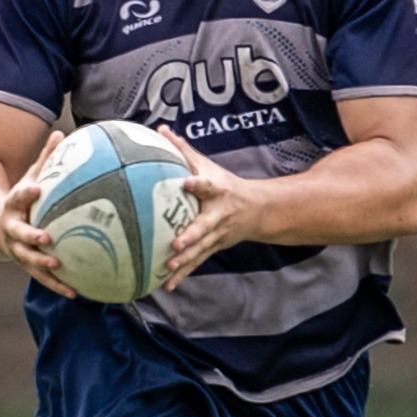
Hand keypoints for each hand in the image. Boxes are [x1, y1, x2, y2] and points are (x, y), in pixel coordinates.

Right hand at [0, 128, 76, 298]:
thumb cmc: (19, 199)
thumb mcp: (29, 177)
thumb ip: (45, 159)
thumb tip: (62, 133)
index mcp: (12, 205)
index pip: (18, 197)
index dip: (25, 194)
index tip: (35, 189)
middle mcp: (12, 229)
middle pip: (20, 233)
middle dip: (32, 235)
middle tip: (47, 237)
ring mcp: (17, 249)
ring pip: (28, 259)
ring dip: (42, 265)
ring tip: (58, 267)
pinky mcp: (26, 264)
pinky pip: (42, 278)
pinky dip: (58, 285)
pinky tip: (77, 293)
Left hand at [158, 128, 269, 289]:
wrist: (257, 210)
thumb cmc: (225, 184)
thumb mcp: (208, 165)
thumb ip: (183, 150)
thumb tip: (160, 130)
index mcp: (217, 192)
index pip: (207, 185)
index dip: (198, 184)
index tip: (186, 182)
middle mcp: (219, 215)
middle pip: (204, 226)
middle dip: (191, 236)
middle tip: (175, 244)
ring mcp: (217, 234)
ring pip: (201, 249)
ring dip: (185, 261)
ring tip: (168, 268)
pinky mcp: (213, 247)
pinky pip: (197, 262)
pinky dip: (183, 275)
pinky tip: (167, 286)